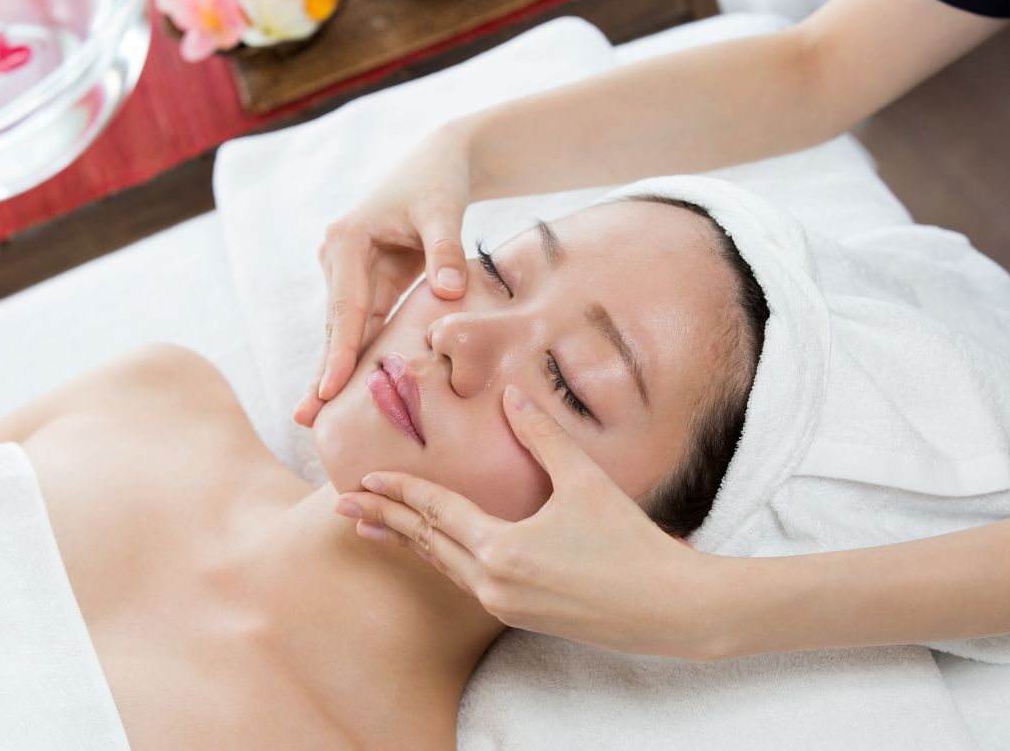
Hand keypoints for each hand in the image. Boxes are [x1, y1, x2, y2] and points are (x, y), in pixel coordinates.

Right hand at [294, 124, 474, 426]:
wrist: (439, 163)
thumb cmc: (440, 183)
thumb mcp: (443, 211)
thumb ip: (446, 252)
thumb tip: (449, 293)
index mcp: (348, 240)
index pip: (346, 307)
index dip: (340, 351)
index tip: (331, 389)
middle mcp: (338, 257)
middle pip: (334, 325)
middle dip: (323, 372)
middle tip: (306, 419)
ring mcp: (348, 271)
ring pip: (343, 330)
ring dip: (333, 371)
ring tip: (315, 416)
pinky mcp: (365, 281)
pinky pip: (361, 325)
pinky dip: (355, 356)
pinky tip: (344, 391)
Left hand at [332, 384, 716, 657]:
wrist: (669, 609)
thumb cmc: (629, 543)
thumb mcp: (585, 482)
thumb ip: (541, 437)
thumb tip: (510, 394)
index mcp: (502, 549)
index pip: (435, 513)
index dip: (399, 492)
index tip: (362, 480)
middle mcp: (493, 583)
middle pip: (426, 544)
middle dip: (383, 521)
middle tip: (341, 508)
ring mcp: (505, 605)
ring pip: (443, 567)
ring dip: (407, 544)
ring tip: (372, 530)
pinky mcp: (521, 616)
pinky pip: (466, 582)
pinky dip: (440, 560)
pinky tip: (435, 552)